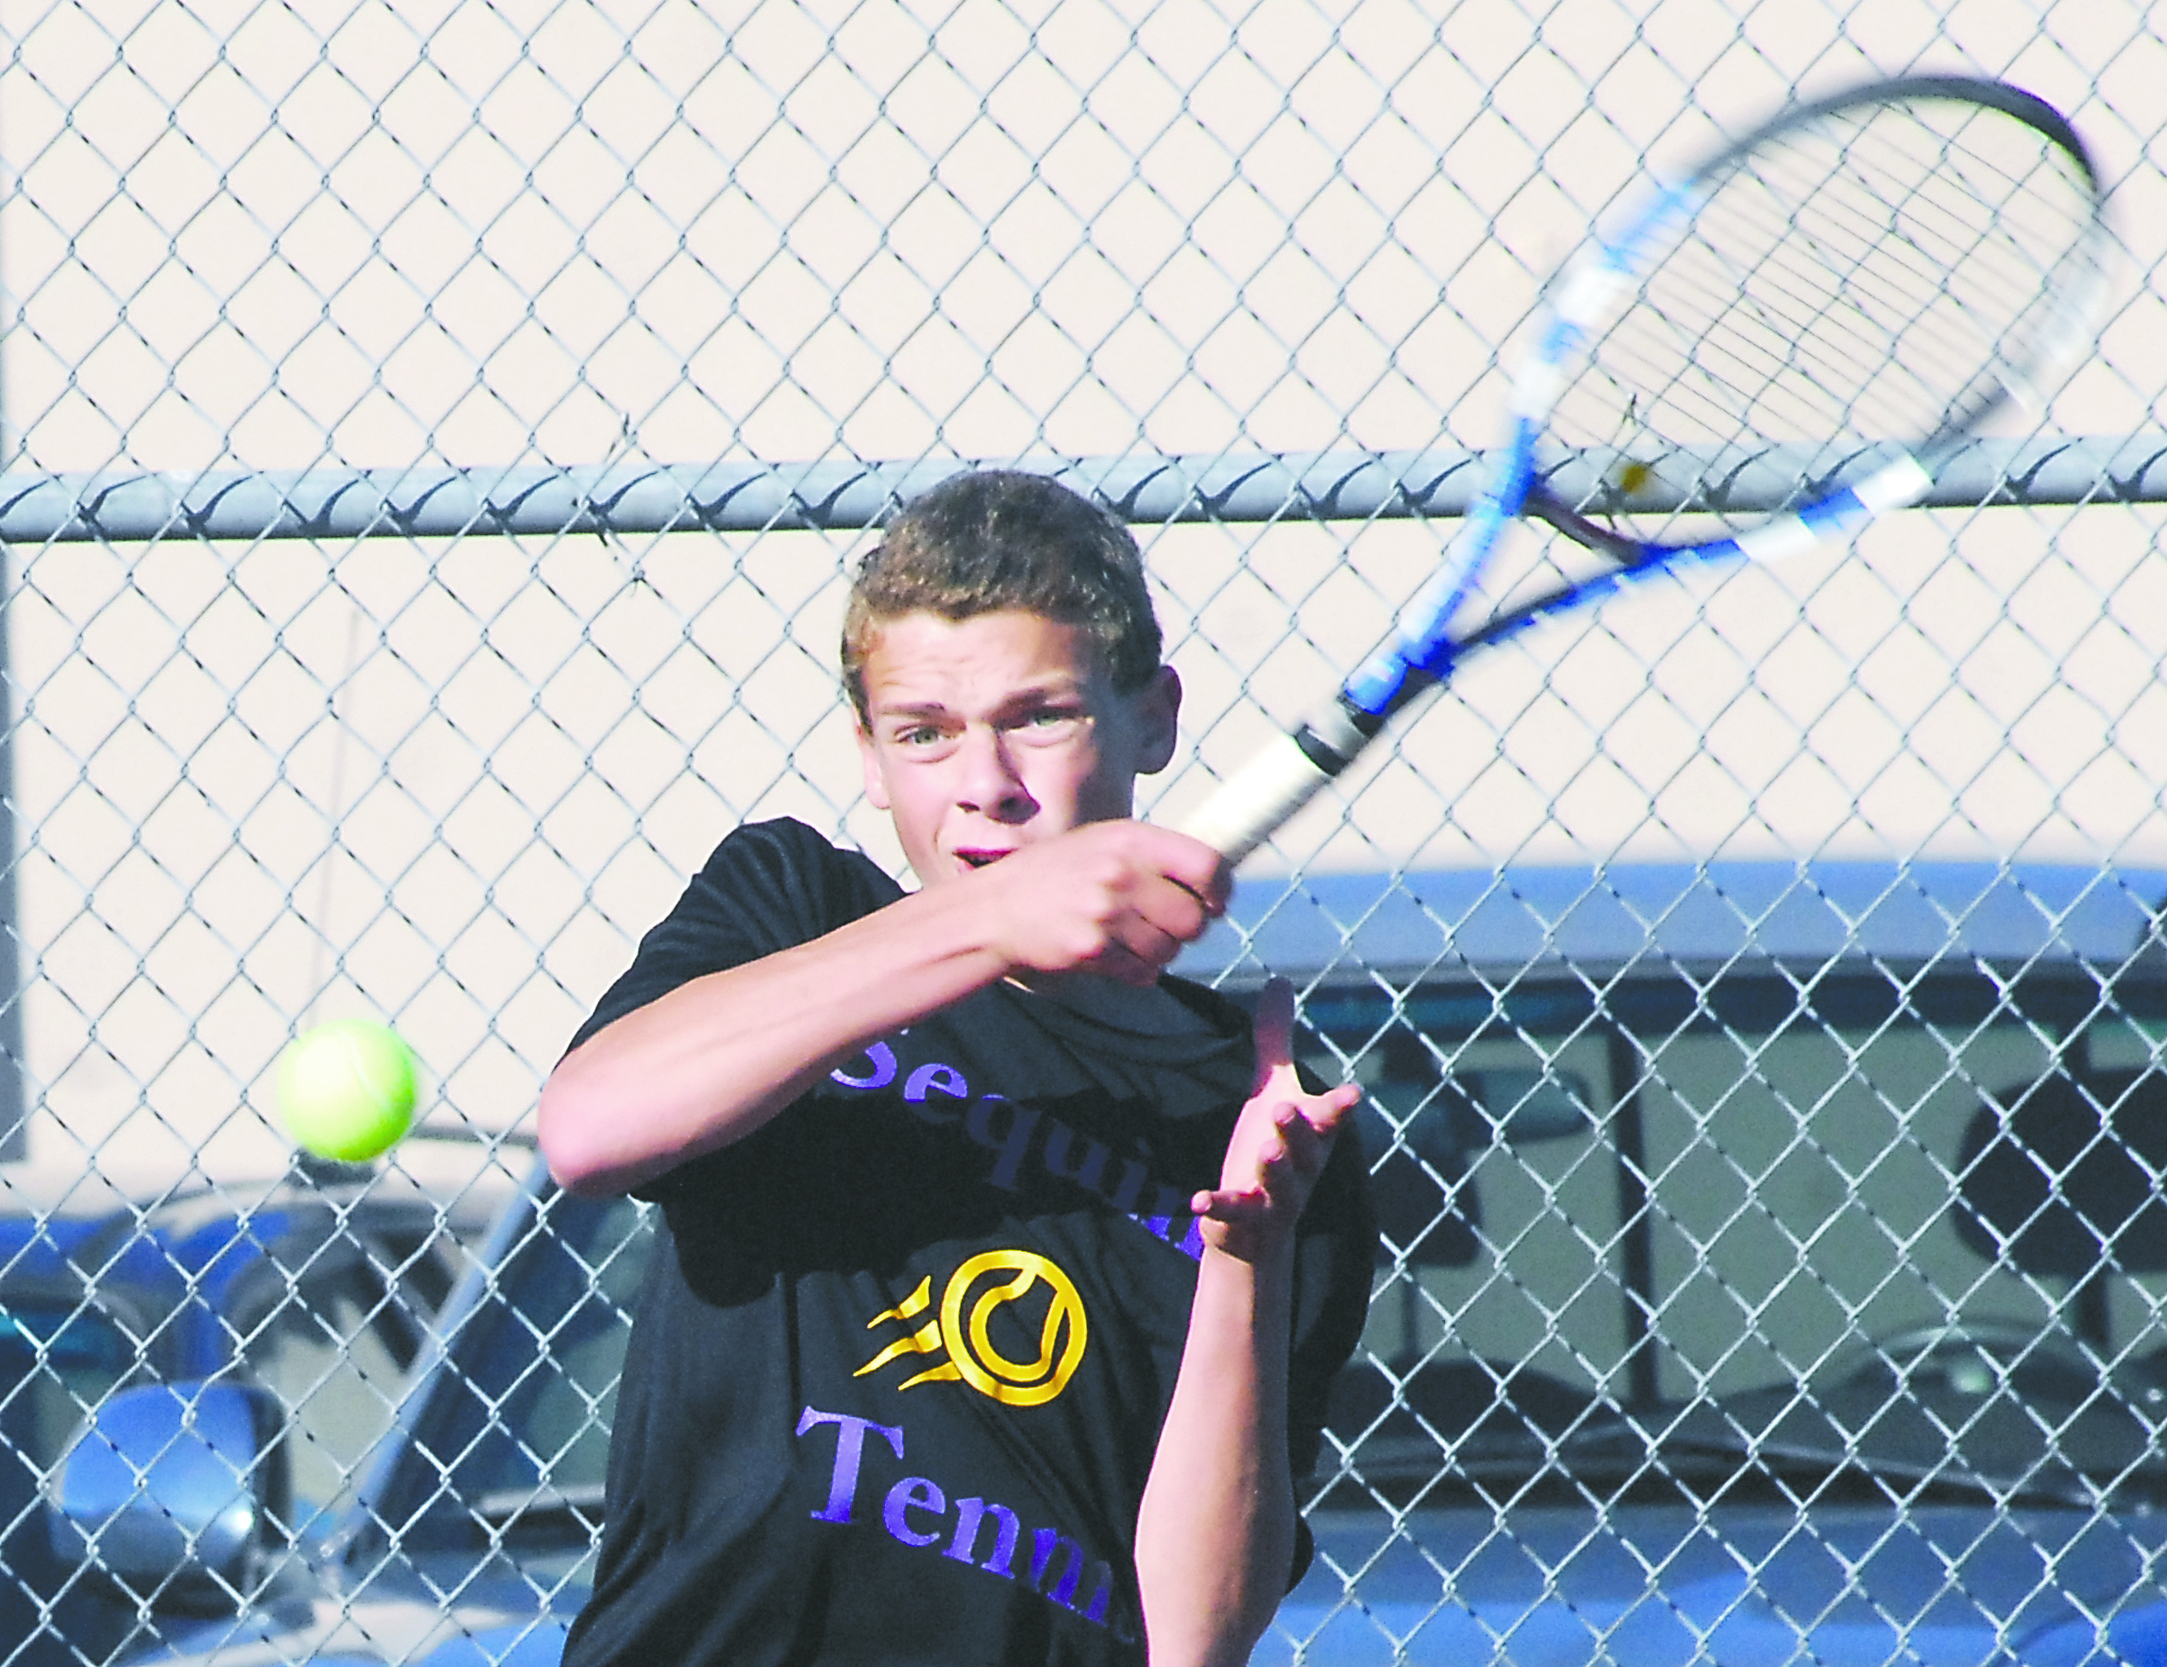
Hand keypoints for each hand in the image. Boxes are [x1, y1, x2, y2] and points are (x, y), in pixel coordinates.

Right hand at [980, 821, 1230, 985]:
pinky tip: (1114, 956)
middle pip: (1194, 918)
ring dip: (1159, 952)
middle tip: (1169, 927)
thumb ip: (1153, 856)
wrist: (996, 909)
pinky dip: (1137, 971)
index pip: (1207, 865)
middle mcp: (1122, 873)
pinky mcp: (1093, 950)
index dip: (1220, 890)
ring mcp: (1107, 913)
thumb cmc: (1056, 874)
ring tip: (1130, 939)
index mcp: (1131, 840)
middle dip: (1189, 930)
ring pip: (1170, 949)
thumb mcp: (1104, 843)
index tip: (1215, 902)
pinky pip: (1143, 972)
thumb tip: (1214, 878)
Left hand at [1192, 978, 1357, 1262]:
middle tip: (1285, 1108)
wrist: (1256, 1229)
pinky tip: (1198, 1200)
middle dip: (1299, 1131)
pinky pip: (1235, 1213)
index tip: (1353, 1094)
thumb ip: (1276, 1040)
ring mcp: (1275, 1197)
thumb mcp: (1273, 1090)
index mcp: (1312, 1133)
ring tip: (1265, 1152)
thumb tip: (1280, 979)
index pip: (1330, 1117)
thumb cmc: (1273, 1148)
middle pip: (1306, 1150)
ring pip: (1281, 1185)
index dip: (1340, 1106)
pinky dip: (1219, 1207)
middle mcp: (1301, 1166)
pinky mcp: (1244, 1220)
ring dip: (1275, 1169)